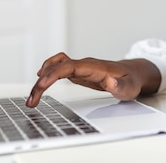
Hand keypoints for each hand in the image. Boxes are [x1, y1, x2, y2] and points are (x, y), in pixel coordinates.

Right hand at [26, 53, 160, 106]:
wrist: (134, 74)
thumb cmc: (131, 81)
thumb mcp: (130, 88)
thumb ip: (121, 87)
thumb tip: (110, 83)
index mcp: (94, 67)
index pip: (69, 66)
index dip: (53, 73)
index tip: (41, 84)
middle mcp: (85, 64)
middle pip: (57, 67)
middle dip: (42, 82)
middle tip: (31, 101)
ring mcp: (81, 67)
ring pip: (55, 66)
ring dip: (42, 79)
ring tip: (32, 97)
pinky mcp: (79, 72)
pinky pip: (59, 69)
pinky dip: (47, 73)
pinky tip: (41, 81)